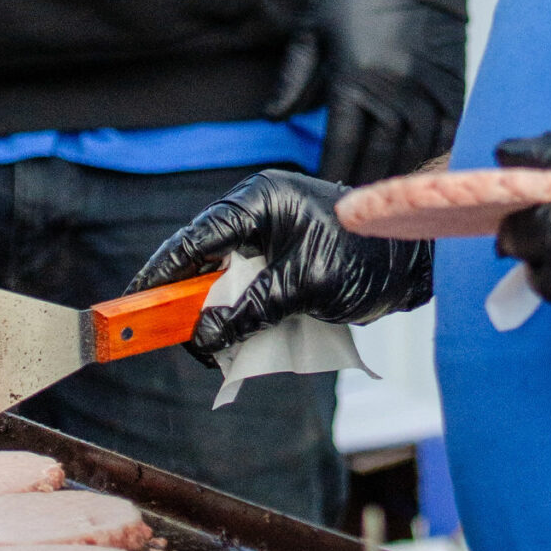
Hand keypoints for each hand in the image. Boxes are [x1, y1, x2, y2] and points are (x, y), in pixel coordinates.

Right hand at [128, 168, 433, 359]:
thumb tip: (202, 336)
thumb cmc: (365, 259)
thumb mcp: (301, 288)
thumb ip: (248, 311)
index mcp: (259, 202)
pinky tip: (234, 341)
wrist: (415, 261)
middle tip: (174, 337)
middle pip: (203, 260)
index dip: (163, 271)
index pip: (196, 238)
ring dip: (215, 313)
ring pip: (223, 278)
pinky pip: (247, 288)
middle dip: (188, 301)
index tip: (134, 302)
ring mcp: (271, 236)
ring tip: (212, 348)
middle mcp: (259, 213)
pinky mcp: (283, 260)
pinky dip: (239, 314)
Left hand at [266, 0, 466, 184]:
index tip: (326, 197)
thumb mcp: (311, 29)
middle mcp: (393, 89)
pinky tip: (423, 167)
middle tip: (356, 209)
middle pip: (379, 157)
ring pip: (415, 150)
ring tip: (387, 197)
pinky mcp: (453, 80)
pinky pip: (449, 129)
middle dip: (366, 186)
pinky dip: (436, 153)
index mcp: (353, 79)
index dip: (333, 175)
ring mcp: (428, 87)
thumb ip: (292, 77)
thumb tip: (274, 119)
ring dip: (400, 176)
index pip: (341, 146)